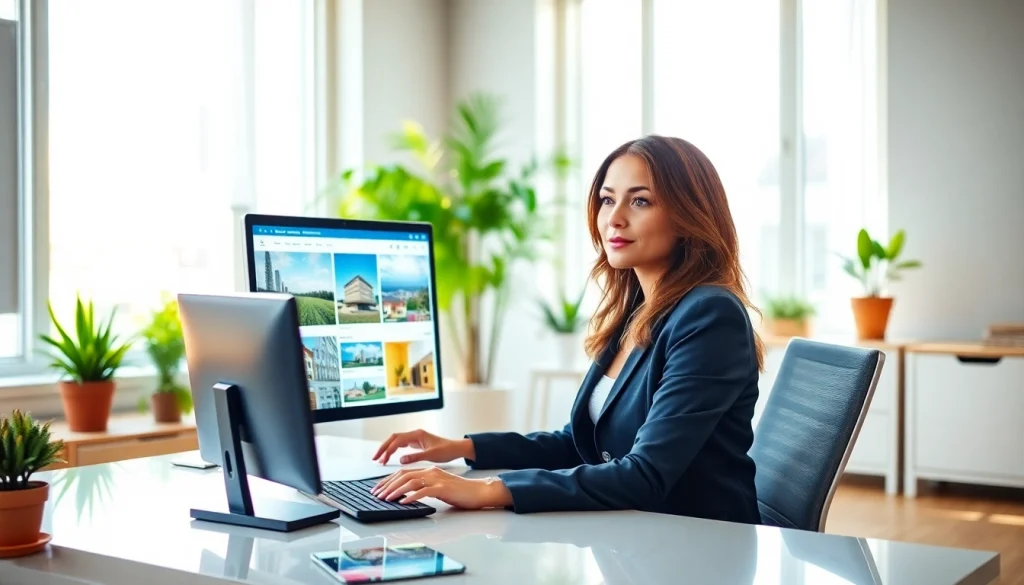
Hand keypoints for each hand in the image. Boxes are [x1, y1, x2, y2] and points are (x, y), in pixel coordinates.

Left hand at [370, 466, 512, 509]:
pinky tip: (403, 502)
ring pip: (411, 482)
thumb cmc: (459, 492)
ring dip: (396, 491)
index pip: (404, 472)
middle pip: (404, 475)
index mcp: (428, 471)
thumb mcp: (437, 488)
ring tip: (386, 499)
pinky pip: (423, 491)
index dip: (389, 480)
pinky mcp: (442, 488)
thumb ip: (423, 488)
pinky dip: (411, 496)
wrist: (478, 492)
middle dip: (387, 485)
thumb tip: (406, 496)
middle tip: (376, 495)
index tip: (378, 489)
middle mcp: (431, 472)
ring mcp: (437, 479)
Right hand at [372, 429, 473, 464]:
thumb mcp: (432, 455)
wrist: (456, 448)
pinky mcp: (416, 443)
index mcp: (417, 434)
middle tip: (375, 458)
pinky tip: (390, 457)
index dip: (388, 450)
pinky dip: (394, 450)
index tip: (382, 460)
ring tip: (380, 460)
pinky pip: (401, 444)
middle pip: (393, 438)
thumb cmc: (447, 450)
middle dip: (383, 447)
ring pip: (396, 441)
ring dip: (387, 449)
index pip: (397, 440)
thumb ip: (416, 457)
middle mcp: (415, 434)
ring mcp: (415, 438)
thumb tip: (401, 460)